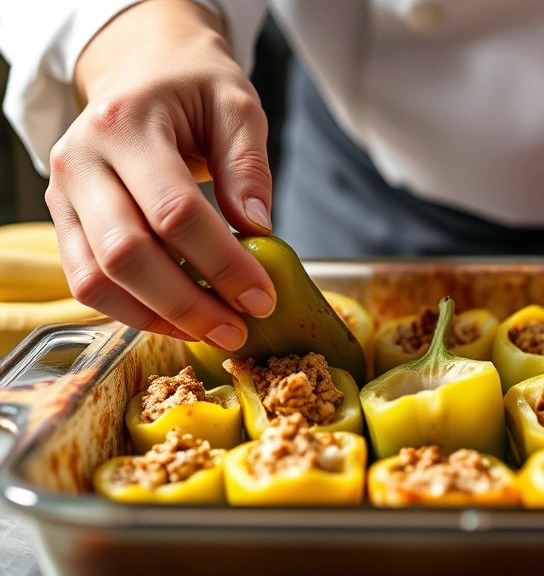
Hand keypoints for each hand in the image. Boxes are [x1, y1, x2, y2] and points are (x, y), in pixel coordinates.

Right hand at [45, 0, 275, 349]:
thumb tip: (257, 228)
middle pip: (127, 253)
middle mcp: (81, 159)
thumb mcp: (237, 105)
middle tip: (239, 328)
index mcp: (126, 123)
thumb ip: (249, 165)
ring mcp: (63, 193)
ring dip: (158, 317)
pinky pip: (87, 282)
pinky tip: (179, 321)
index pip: (174, 211)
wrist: (140, 67)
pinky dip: (133, 311)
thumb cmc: (193, 86)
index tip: (263, 296)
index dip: (222, 263)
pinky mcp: (63, 220)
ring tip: (213, 333)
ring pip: (97, 278)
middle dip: (188, 303)